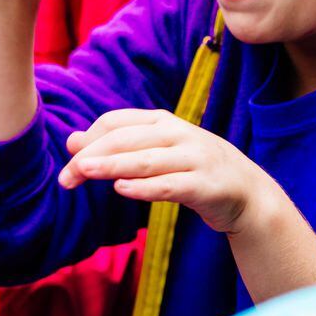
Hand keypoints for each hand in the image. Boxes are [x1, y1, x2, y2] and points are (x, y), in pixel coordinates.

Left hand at [58, 109, 283, 235]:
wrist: (248, 193)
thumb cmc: (193, 170)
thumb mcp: (157, 153)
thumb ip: (119, 145)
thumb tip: (72, 141)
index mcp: (164, 122)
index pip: (117, 122)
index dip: (89, 139)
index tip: (69, 160)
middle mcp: (179, 134)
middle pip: (127, 139)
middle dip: (93, 155)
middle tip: (67, 175)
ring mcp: (195, 159)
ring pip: (146, 160)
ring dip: (113, 165)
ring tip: (85, 171)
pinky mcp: (206, 186)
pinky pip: (171, 185)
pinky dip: (145, 187)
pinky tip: (122, 189)